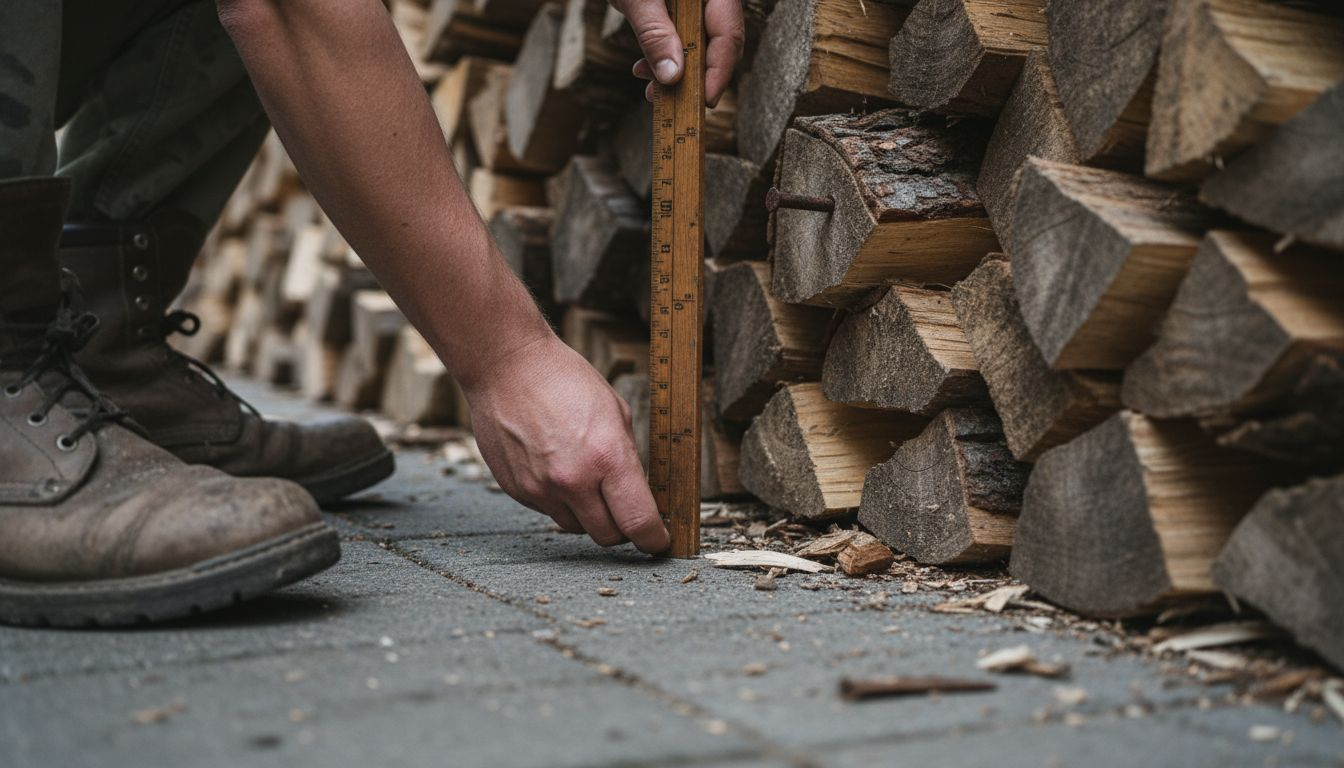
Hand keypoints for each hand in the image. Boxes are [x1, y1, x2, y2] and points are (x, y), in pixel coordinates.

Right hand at [463, 335, 669, 553]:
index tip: (658, 540)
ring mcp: (541, 489)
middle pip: (609, 536)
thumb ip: (627, 458)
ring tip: (586, 480)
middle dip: (623, 528)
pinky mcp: (517, 490)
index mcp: (607, 457)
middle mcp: (573, 480)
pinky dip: (560, 501)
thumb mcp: (615, 411)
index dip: (654, 538)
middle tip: (625, 510)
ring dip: (589, 515)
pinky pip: (549, 512)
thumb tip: (638, 492)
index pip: (638, 522)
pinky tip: (557, 468)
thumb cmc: (565, 380)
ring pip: (577, 528)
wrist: (507, 366)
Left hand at [612, 0, 743, 106]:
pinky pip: (685, 35)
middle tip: (668, 103)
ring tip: (647, 86)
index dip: (720, 72)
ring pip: (701, 42)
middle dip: (694, 77)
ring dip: (676, 69)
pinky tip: (643, 67)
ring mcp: (698, 2)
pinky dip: (666, 54)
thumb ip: (654, 33)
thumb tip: (671, 76)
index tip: (705, 102)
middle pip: (718, 42)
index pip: (729, 33)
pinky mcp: (682, 7)